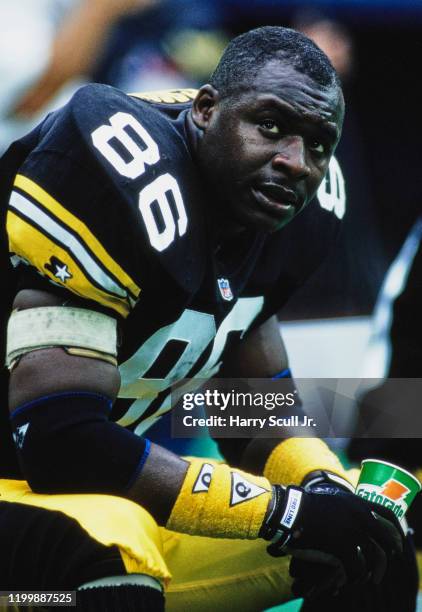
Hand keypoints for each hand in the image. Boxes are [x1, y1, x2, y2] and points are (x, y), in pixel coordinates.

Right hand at [262, 482, 403, 596]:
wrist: (292, 511)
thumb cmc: (306, 505)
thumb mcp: (332, 498)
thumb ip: (347, 507)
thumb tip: (355, 518)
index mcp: (358, 502)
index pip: (387, 513)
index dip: (395, 530)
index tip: (395, 544)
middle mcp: (360, 515)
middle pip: (385, 540)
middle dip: (385, 558)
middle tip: (380, 570)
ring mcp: (352, 531)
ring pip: (372, 558)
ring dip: (367, 573)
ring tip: (361, 580)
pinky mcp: (342, 547)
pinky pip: (355, 568)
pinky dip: (351, 578)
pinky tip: (343, 582)